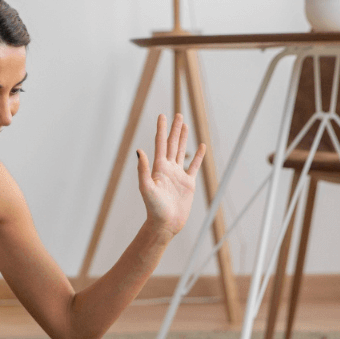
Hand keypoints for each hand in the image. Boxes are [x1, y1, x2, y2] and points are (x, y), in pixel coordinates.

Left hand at [136, 114, 204, 235]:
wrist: (165, 224)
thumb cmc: (154, 208)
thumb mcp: (146, 187)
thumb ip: (143, 169)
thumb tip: (139, 150)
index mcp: (158, 168)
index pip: (160, 144)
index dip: (161, 129)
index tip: (162, 115)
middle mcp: (168, 168)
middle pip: (172, 144)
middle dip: (174, 129)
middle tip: (177, 114)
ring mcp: (178, 175)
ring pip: (182, 151)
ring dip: (184, 138)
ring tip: (185, 125)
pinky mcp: (188, 183)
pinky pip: (193, 166)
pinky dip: (198, 156)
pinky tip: (200, 146)